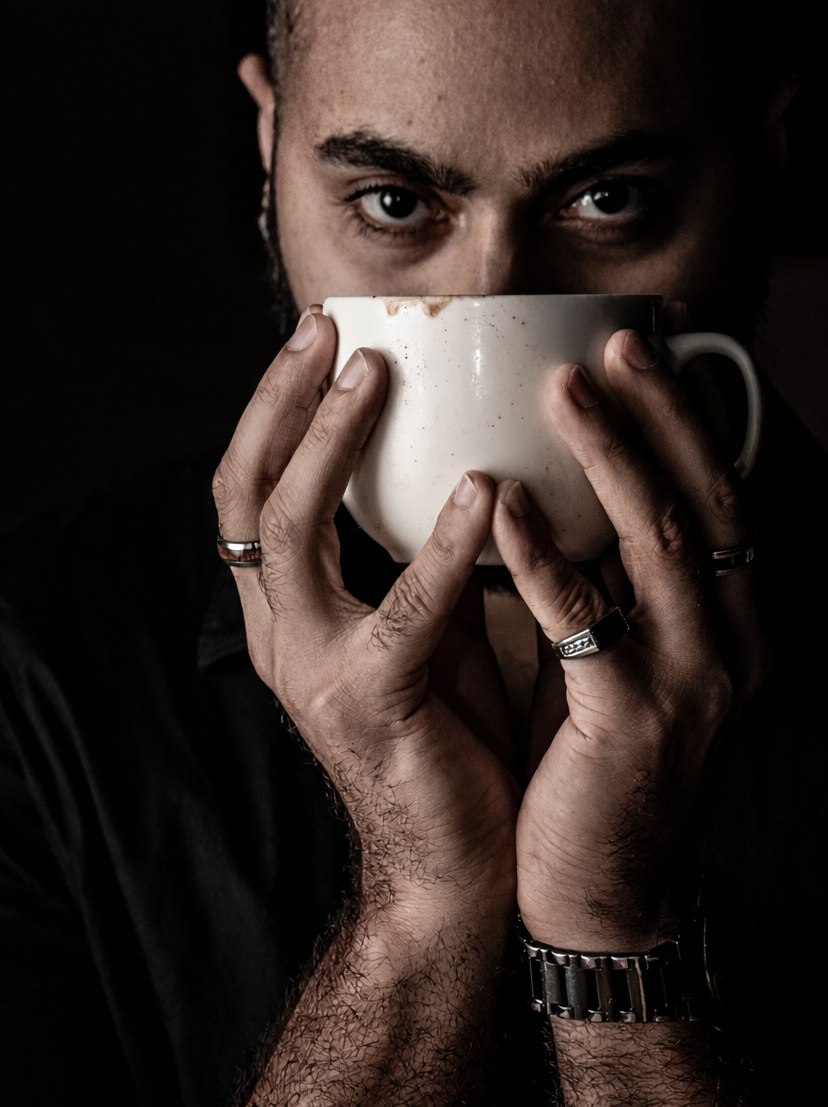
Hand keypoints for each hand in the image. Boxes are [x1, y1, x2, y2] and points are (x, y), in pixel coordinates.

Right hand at [212, 307, 518, 934]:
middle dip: (278, 402)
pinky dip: (437, 546)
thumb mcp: (420, 622)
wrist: (455, 870)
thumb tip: (456, 451)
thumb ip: (412, 550)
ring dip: (329, 443)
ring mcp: (313, 671)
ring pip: (288, 533)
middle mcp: (279, 633)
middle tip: (323, 328)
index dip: (269, 409)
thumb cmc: (449, 733)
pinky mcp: (370, 706)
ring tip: (373, 374)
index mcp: (285, 611)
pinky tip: (477, 490)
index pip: (246, 490)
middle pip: (244, 494)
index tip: (314, 332)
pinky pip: (399, 613)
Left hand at [493, 327, 767, 951]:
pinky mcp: (634, 727)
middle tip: (615, 340)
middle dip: (663, 412)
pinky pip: (588, 625)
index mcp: (719, 617)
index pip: (716, 493)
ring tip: (562, 388)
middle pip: (707, 501)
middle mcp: (726, 642)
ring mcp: (690, 685)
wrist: (591, 888)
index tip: (636, 342)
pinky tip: (502, 502)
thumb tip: (544, 473)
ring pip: (666, 547)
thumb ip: (598, 568)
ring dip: (614, 459)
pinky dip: (545, 557)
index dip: (683, 416)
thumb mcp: (606, 644)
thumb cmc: (582, 752)